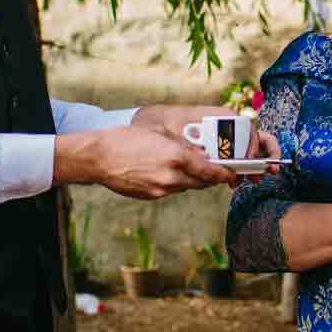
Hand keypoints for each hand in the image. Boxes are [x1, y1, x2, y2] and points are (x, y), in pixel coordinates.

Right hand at [53, 126, 235, 198]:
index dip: (225, 174)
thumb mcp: (159, 134)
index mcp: (176, 157)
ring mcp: (161, 189)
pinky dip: (174, 183)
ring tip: (184, 168)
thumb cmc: (127, 139)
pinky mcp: (151, 196)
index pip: (210, 171)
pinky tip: (164, 172)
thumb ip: (182, 145)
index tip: (232, 174)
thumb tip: (200, 153)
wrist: (99, 157)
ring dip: (190, 180)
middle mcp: (172, 176)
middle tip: (213, 170)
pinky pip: (170, 191)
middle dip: (209, 177)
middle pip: (202, 183)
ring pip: (186, 187)